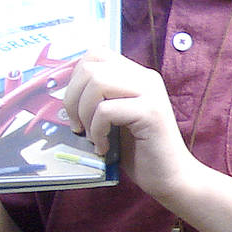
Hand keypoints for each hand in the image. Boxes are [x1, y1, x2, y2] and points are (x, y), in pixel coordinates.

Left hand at [65, 52, 198, 196]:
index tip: (73, 105)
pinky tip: (104, 147)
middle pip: (91, 67)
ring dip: (84, 113)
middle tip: (78, 125)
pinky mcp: (151, 112)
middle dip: (72, 98)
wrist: (170, 176)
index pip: (96, 55)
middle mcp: (146, 78)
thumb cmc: (139, 150)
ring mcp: (151, 93)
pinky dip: (97, 131)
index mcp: (137, 75)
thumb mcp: (114, 116)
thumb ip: (99, 97)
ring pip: (97, 83)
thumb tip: (61, 89)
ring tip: (91, 135)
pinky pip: (106, 110)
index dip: (74, 77)